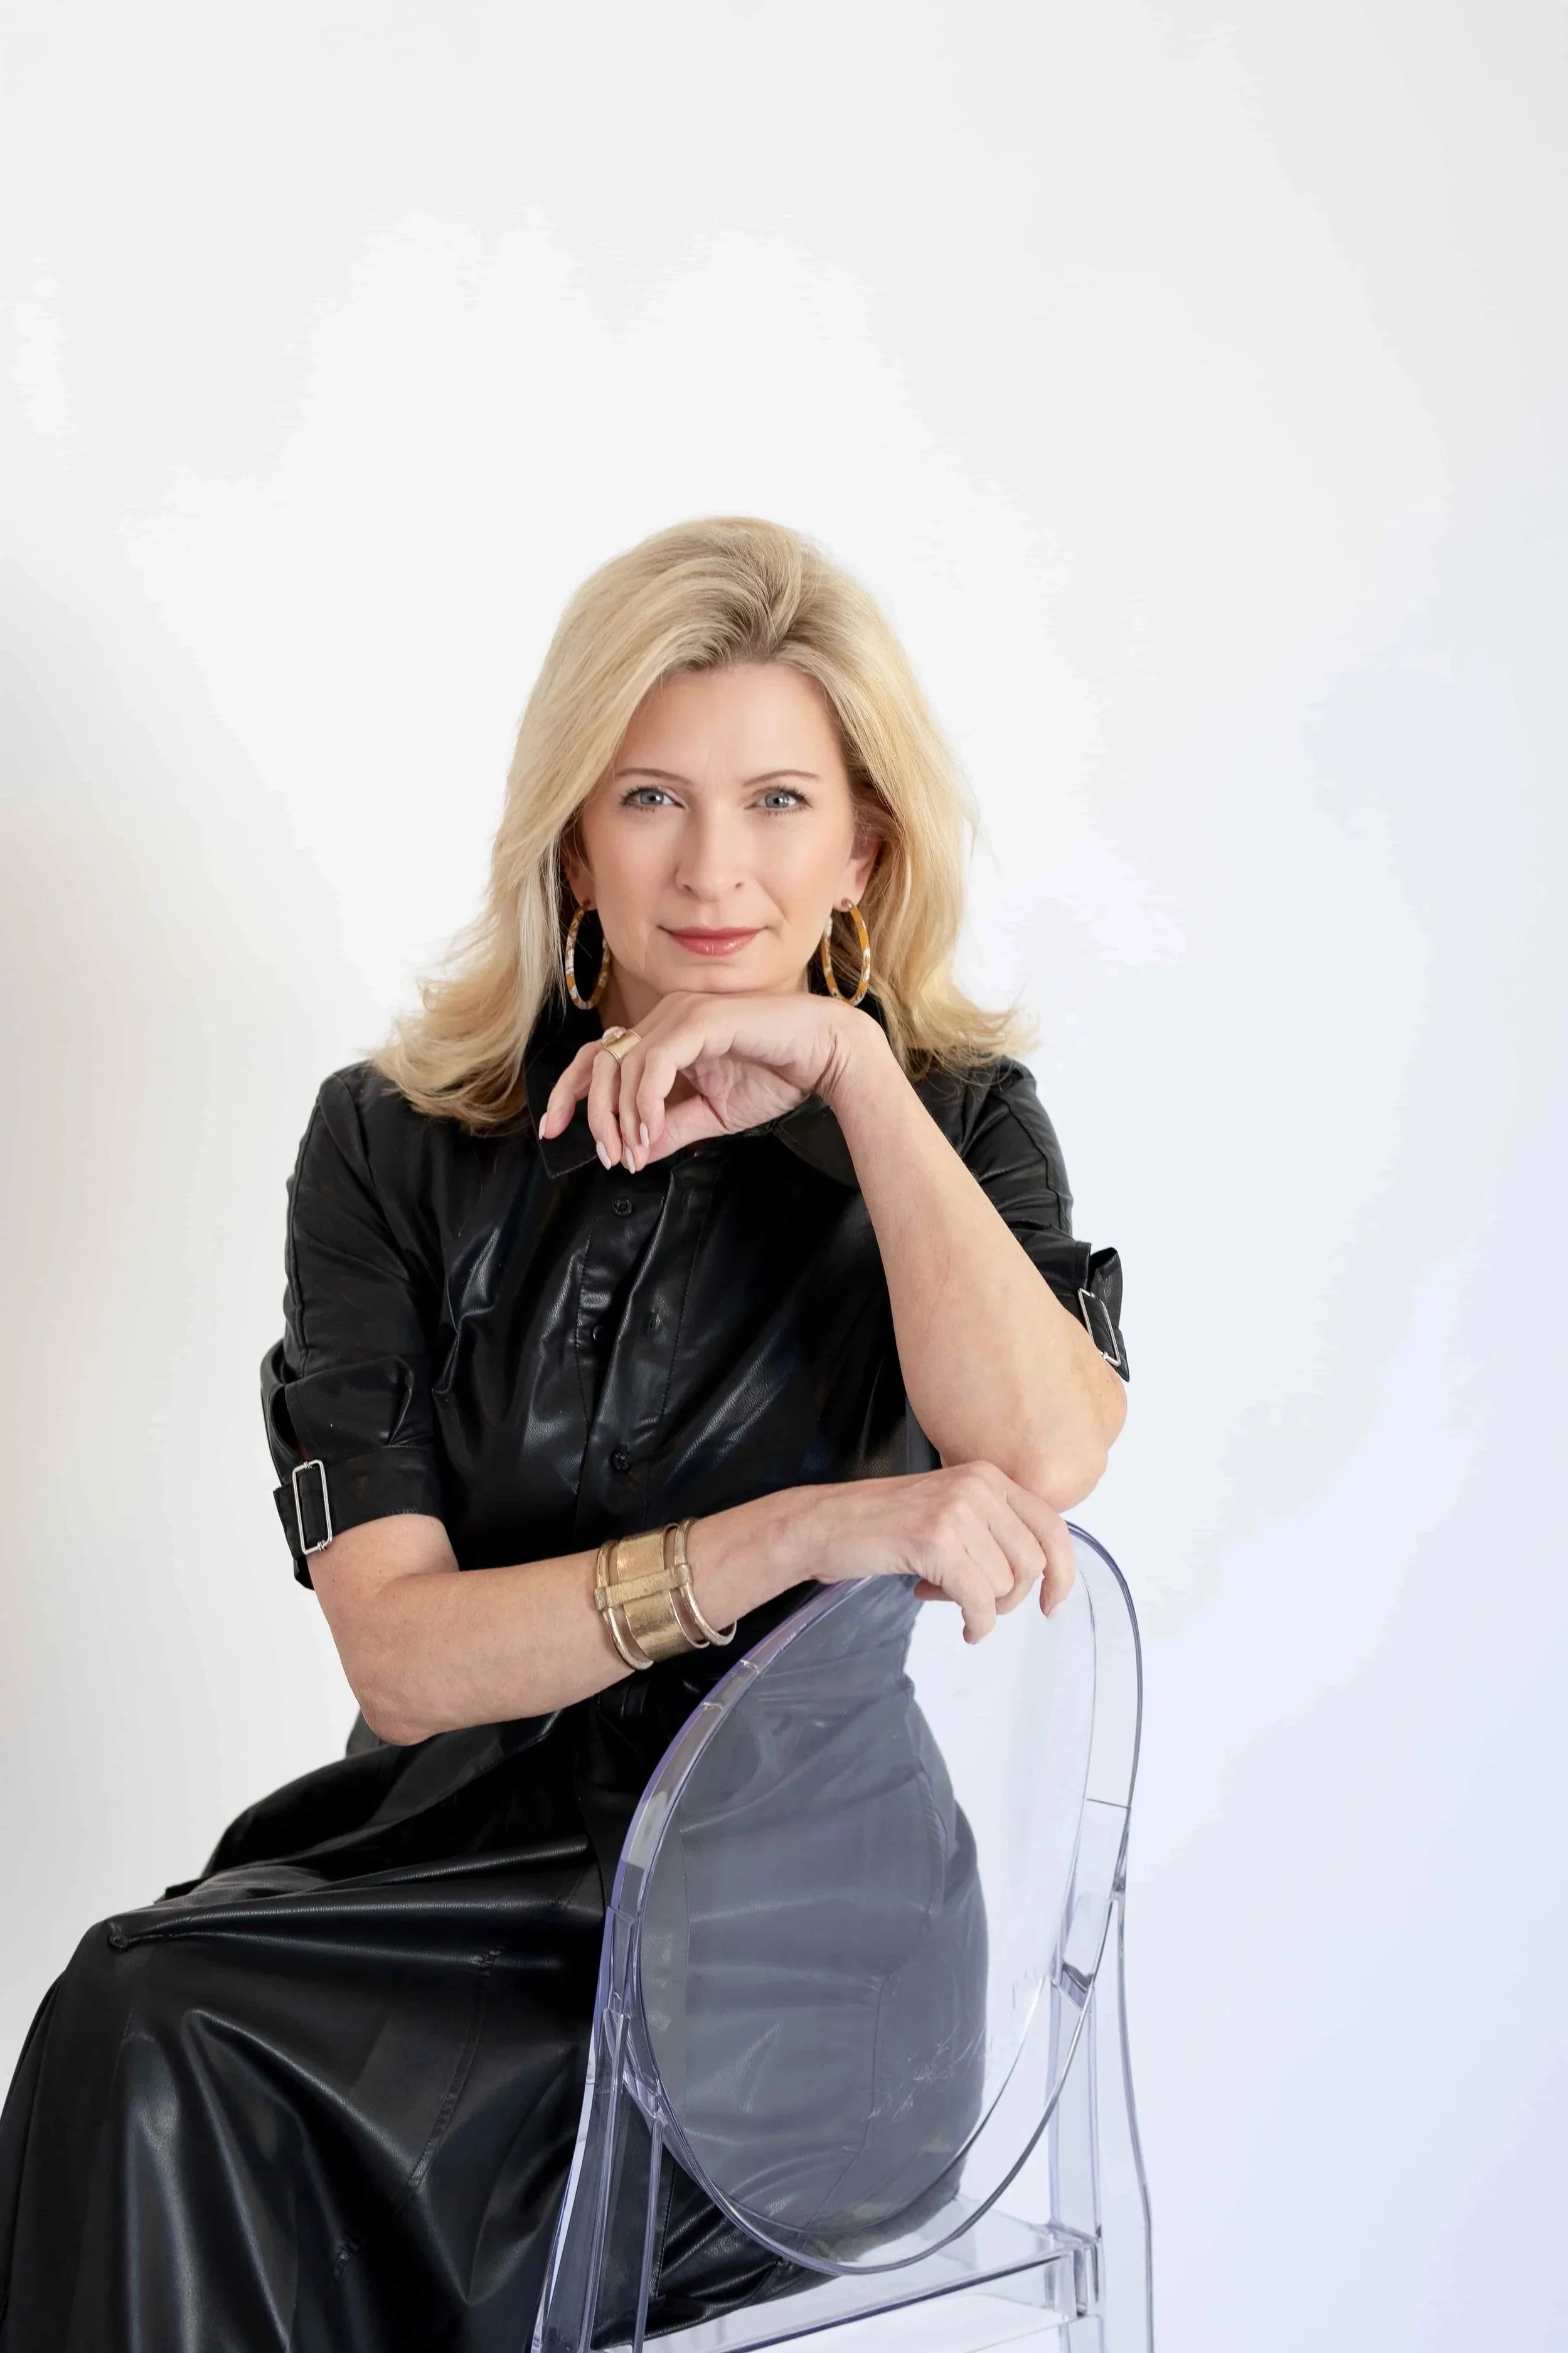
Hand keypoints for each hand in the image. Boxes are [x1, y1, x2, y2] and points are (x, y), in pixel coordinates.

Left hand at [537, 991, 882, 1171]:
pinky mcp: (701, 1020)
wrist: (827, 1055)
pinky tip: (650, 1131)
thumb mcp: (711, 1114)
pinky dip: (645, 1101)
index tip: (554, 1131)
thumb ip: (669, 1128)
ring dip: (621, 1116)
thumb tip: (632, 1152)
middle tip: (606, 1156)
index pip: (600, 1057)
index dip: (569, 1092)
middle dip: (592, 1113)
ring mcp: (682, 1012)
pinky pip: (656, 1063)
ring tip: (632, 1152)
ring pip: (624, 1065)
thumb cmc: (776, 1075)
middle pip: (601, 1061)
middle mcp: (666, 1014)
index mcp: (664, 1032)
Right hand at [778, 1462, 1076, 1642]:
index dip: (1062, 1572)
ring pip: (1004, 1586)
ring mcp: (957, 1512)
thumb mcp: (947, 1508)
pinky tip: (962, 1627)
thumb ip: (990, 1526)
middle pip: (1032, 1563)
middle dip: (1009, 1597)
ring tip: (943, 1593)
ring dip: (981, 1607)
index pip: (1051, 1525)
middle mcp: (978, 1487)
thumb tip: (1035, 1573)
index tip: (1051, 1605)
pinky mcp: (936, 1542)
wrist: (823, 1524)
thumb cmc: (881, 1523)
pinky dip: (976, 1625)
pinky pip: (979, 1602)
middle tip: (975, 1602)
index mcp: (986, 1476)